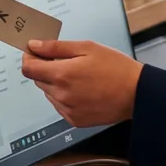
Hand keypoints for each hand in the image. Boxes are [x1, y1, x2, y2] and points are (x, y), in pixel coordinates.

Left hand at [19, 39, 141, 128]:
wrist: (137, 94)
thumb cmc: (116, 69)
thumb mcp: (86, 48)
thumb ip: (55, 47)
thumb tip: (34, 46)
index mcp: (62, 75)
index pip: (28, 68)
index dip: (30, 57)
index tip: (36, 52)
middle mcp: (61, 95)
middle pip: (37, 79)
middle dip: (45, 68)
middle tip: (65, 61)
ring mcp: (67, 109)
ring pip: (48, 92)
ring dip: (55, 83)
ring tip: (79, 76)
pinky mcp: (75, 120)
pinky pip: (59, 105)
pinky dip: (64, 96)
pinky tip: (82, 89)